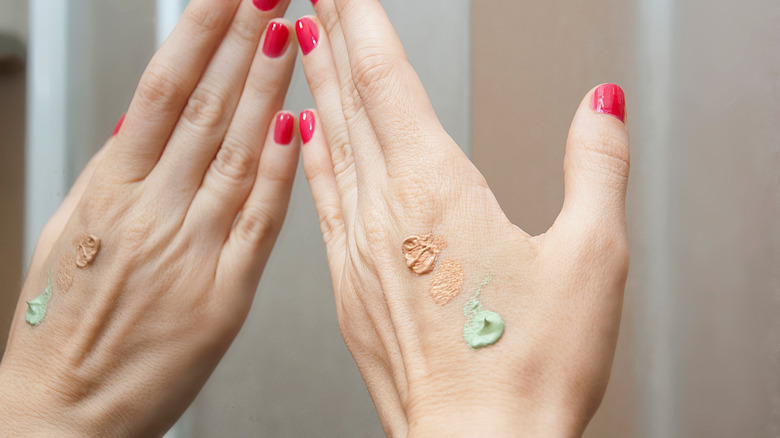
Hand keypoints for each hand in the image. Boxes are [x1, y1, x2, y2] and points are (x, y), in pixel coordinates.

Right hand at [0, 0, 298, 434]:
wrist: (63, 410)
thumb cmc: (63, 327)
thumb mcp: (71, 233)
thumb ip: (114, 177)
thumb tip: (143, 124)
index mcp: (110, 192)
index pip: (163, 89)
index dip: (199, 35)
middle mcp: (151, 213)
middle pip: (205, 108)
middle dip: (241, 41)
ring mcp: (190, 250)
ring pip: (238, 153)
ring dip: (267, 90)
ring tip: (290, 35)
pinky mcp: (224, 294)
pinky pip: (259, 221)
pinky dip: (280, 173)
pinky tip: (298, 131)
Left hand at [297, 2, 629, 435]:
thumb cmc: (527, 368)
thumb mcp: (591, 258)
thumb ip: (595, 169)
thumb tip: (599, 108)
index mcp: (437, 195)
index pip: (388, 80)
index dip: (361, 22)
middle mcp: (385, 216)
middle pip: (350, 103)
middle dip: (329, 38)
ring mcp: (357, 254)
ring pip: (330, 146)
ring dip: (316, 88)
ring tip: (300, 44)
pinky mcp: (349, 291)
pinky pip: (323, 202)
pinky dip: (313, 159)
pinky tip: (305, 140)